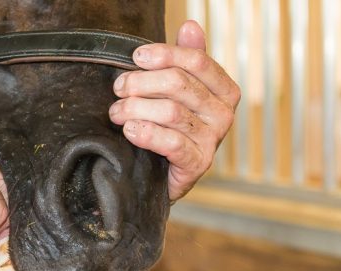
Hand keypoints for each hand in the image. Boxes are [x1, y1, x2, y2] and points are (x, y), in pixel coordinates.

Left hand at [109, 20, 239, 200]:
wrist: (164, 175)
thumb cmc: (171, 128)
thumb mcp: (178, 92)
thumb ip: (186, 60)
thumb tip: (190, 25)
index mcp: (223, 90)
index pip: (196, 61)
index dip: (164, 54)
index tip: (136, 57)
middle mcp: (223, 113)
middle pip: (179, 84)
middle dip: (140, 83)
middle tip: (118, 89)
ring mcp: (212, 140)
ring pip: (170, 112)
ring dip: (135, 108)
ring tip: (116, 112)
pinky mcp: (197, 163)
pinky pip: (171, 142)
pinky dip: (146, 133)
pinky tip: (130, 130)